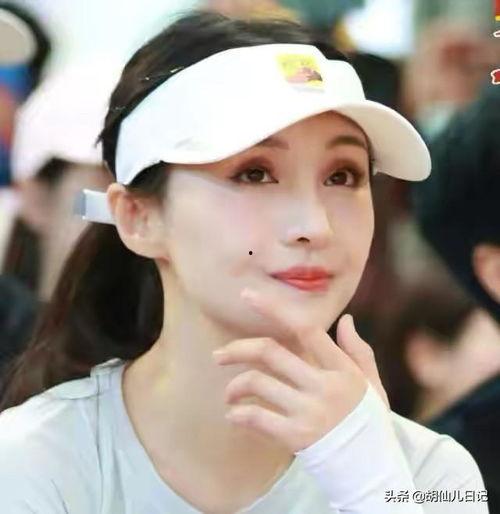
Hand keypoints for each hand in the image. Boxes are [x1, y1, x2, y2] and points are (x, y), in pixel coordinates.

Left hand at [212, 288, 389, 452]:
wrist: (373, 472)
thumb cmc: (370, 424)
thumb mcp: (371, 385)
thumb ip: (358, 350)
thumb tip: (345, 319)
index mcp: (342, 369)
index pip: (305, 328)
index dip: (273, 308)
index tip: (247, 295)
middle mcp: (325, 386)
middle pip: (269, 352)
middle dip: (237, 350)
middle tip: (218, 356)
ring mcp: (310, 412)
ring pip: (257, 383)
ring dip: (234, 388)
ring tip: (230, 395)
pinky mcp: (296, 437)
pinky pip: (256, 417)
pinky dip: (238, 414)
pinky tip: (234, 415)